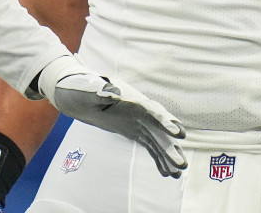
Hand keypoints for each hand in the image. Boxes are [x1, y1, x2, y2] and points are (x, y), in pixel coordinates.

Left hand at [36, 55, 186, 177]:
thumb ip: (98, 91)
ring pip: (157, 140)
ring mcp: (138, 121)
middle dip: (170, 146)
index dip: (166, 122)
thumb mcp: (86, 89)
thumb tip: (109, 93)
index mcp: (130, 99)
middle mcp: (139, 111)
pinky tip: (167, 173)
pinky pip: (150, 145)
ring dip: (168, 155)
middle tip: (182, 164)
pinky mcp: (135, 130)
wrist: (79, 92)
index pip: (152, 111)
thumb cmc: (82, 88)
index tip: (178, 133)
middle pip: (158, 129)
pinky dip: (158, 158)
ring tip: (179, 173)